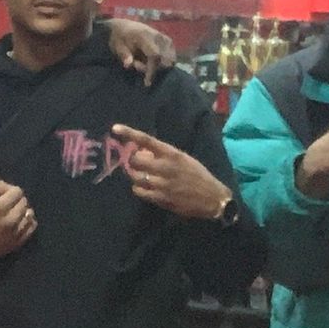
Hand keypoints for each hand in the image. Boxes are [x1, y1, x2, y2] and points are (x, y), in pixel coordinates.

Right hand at [0, 180, 35, 258]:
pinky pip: (32, 226)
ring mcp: (16, 232)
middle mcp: (10, 220)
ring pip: (30, 214)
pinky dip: (28, 221)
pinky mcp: (19, 241)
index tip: (5, 196)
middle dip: (17, 200)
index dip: (11, 191)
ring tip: (14, 213)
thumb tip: (10, 186)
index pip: (17, 191)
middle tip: (8, 205)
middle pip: (24, 202)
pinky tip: (21, 221)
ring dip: (23, 211)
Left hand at [107, 18, 176, 86]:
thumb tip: (128, 65)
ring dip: (160, 66)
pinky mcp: (168, 41)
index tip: (147, 82)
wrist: (124, 27)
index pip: (155, 55)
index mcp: (144, 36)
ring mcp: (165, 38)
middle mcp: (158, 36)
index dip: (152, 70)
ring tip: (144, 62)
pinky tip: (151, 61)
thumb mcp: (117, 46)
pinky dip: (163, 62)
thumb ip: (124, 55)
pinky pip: (172, 56)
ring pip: (171, 60)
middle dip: (154, 69)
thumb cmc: (120, 38)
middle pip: (165, 60)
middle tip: (138, 65)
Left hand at [112, 124, 231, 218]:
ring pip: (135, 176)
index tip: (115, 128)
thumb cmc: (197, 175)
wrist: (213, 198)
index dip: (130, 133)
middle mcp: (166, 167)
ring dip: (135, 176)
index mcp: (172, 154)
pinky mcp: (161, 198)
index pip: (147, 140)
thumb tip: (142, 151)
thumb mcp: (183, 159)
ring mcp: (162, 183)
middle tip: (137, 164)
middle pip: (135, 160)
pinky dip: (139, 189)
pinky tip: (146, 188)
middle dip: (133, 161)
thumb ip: (164, 155)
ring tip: (142, 177)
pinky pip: (139, 191)